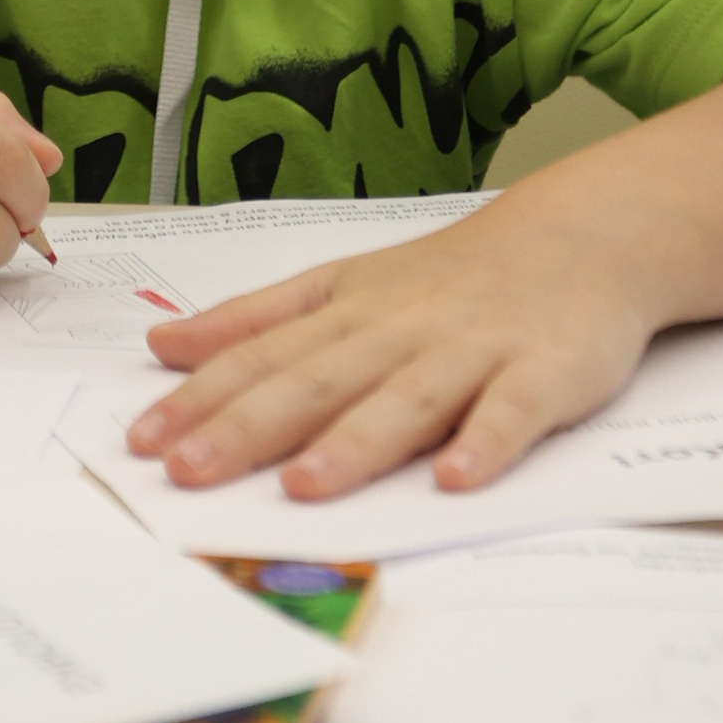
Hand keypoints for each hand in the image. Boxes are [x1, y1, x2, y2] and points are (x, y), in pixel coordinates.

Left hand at [125, 199, 656, 497]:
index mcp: (347, 315)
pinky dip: (487, 443)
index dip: (200, 398)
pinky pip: (513, 412)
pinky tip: (458, 479)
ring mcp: (472, 351)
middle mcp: (399, 332)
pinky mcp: (544, 373)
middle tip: (188, 472)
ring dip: (355, 442)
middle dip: (248, 428)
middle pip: (316, 382)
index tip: (142, 440)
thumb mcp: (344, 286)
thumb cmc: (452, 277)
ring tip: (304, 487)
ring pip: (406, 399)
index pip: (262, 358)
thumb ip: (256, 319)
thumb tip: (163, 343)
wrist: (580, 236)